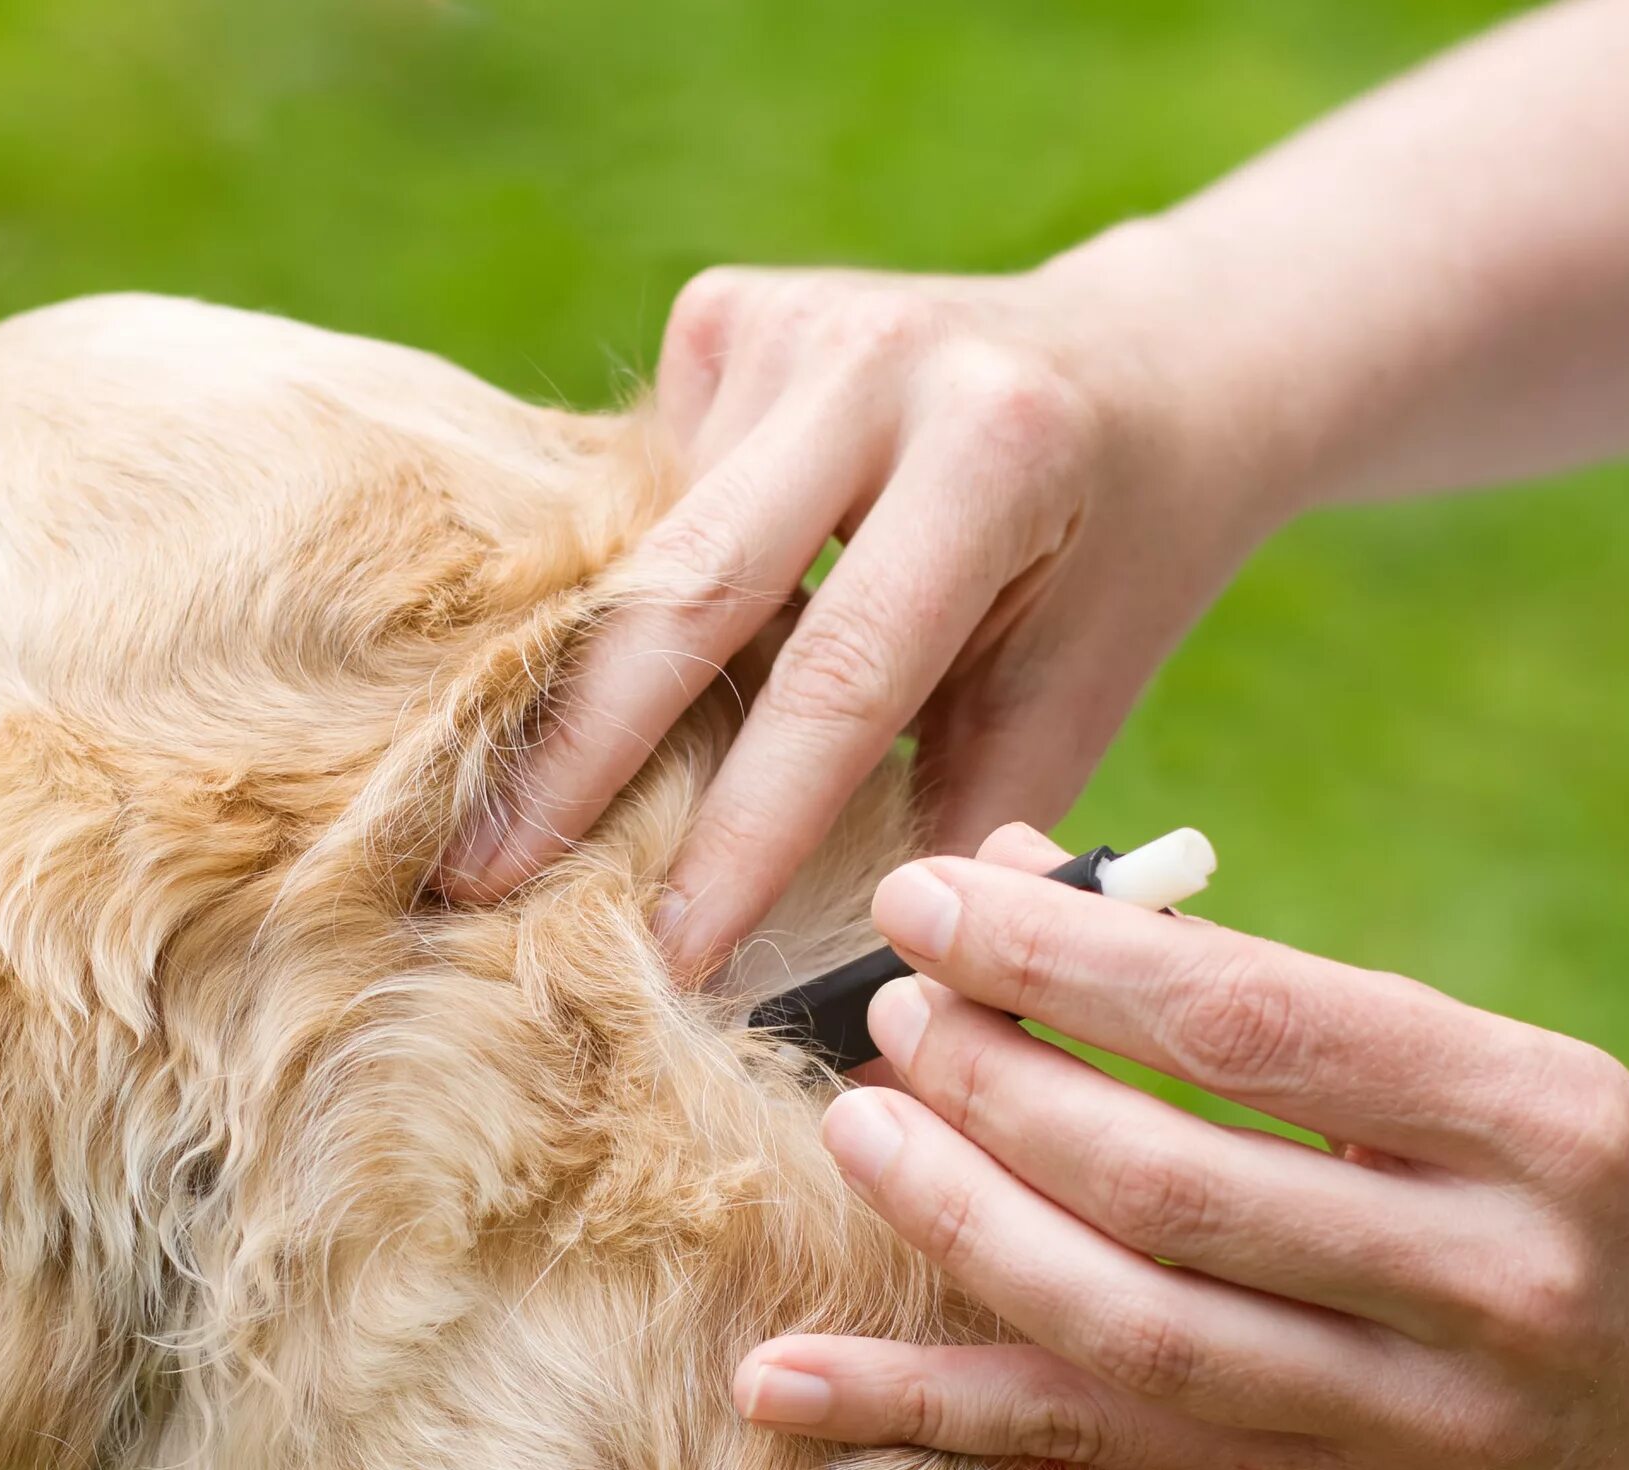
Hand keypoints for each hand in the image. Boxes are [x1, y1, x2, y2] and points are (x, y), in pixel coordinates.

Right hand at [437, 256, 1293, 975]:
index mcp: (994, 453)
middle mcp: (877, 361)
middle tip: (477, 884)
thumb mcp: (1077, 696)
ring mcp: (789, 320)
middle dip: (579, 757)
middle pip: (687, 588)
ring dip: (591, 684)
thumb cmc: (1113, 564)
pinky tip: (625, 666)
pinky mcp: (728, 313)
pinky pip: (645, 494)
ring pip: (646, 545)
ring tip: (508, 816)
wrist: (1151, 363)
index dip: (746, 827)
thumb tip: (840, 997)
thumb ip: (961, 825)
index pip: (839, 674)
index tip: (672, 952)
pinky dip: (631, 595)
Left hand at [732, 825, 1628, 1469]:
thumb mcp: (1512, 1077)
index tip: (934, 895)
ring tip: (857, 1132)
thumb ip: (1298, 1011)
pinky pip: (1104, 1450)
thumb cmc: (1613, 1206)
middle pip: (1177, 1182)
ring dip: (961, 1229)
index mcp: (1539, 1119)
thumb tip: (1045, 894)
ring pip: (1132, 1326)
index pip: (1261, 1024)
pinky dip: (931, 1413)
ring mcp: (1410, 1413)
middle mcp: (1484, 1275)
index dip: (1069, 958)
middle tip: (890, 1010)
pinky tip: (786, 1382)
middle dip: (999, 1089)